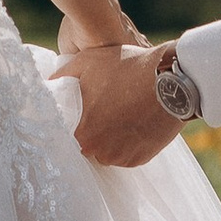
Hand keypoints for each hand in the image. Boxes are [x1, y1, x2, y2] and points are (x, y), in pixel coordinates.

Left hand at [59, 40, 187, 170]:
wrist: (173, 78)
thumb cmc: (127, 67)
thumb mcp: (86, 62)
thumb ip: (60, 75)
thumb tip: (46, 84)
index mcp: (83, 133)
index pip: (65, 137)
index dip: (71, 123)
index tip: (78, 112)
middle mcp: (100, 152)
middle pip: (86, 146)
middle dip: (90, 130)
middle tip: (100, 110)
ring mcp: (122, 157)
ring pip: (107, 151)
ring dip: (109, 138)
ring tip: (119, 113)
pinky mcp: (141, 158)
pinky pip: (127, 153)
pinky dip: (128, 141)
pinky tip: (134, 120)